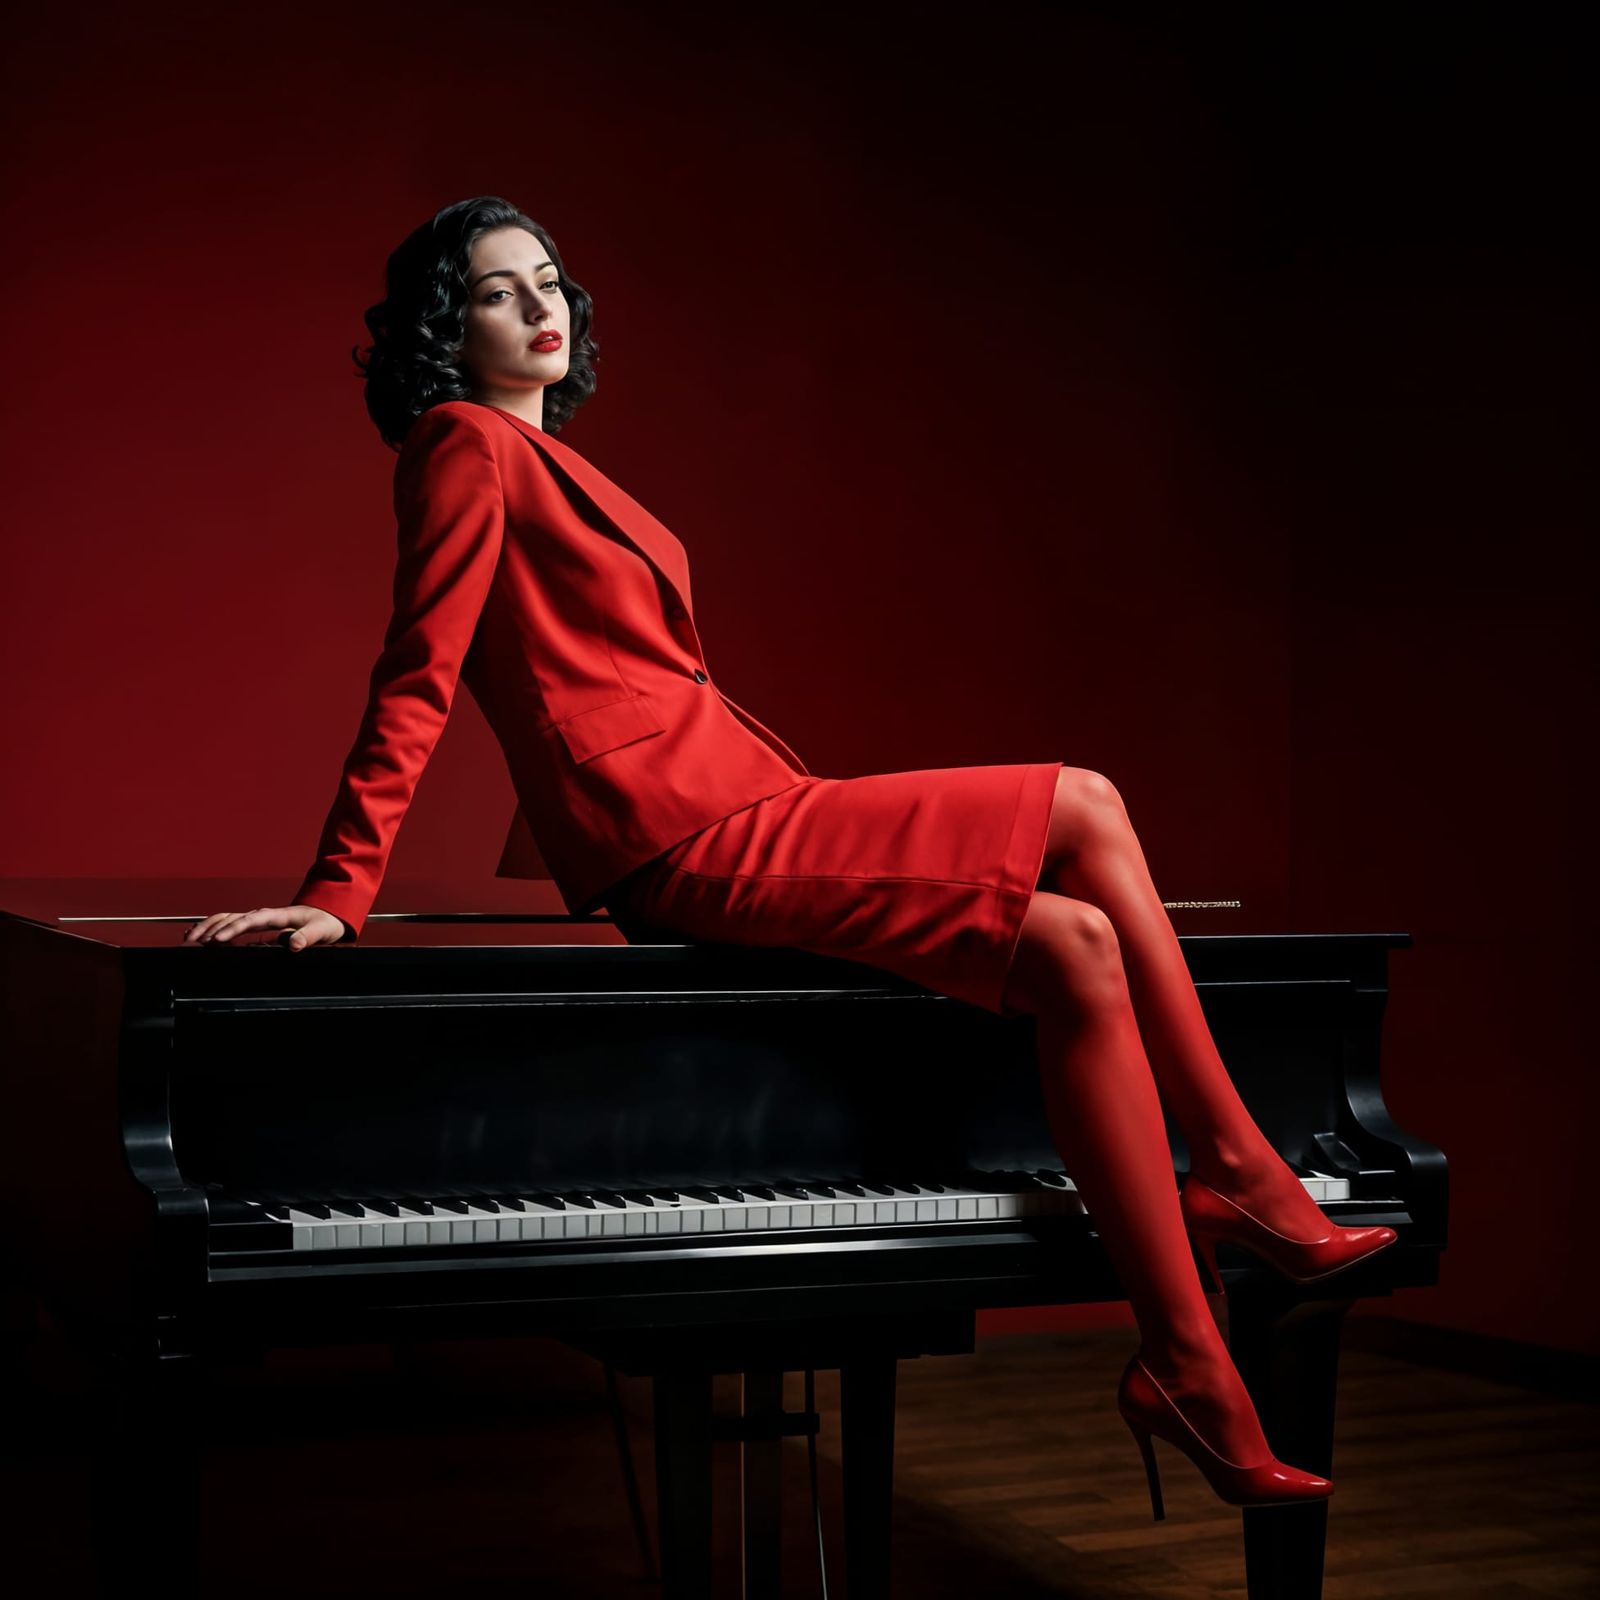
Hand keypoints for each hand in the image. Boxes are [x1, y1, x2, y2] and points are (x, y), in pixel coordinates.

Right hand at [183, 905, 348, 950]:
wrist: (327, 913)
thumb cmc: (324, 922)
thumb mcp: (321, 931)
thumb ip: (308, 937)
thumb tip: (294, 944)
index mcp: (277, 915)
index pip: (250, 921)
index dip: (233, 929)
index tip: (218, 940)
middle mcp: (263, 915)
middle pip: (231, 918)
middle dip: (210, 928)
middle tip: (192, 943)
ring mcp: (257, 918)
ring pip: (226, 918)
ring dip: (207, 927)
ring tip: (189, 939)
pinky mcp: (255, 924)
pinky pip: (229, 922)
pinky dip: (212, 927)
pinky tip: (199, 935)